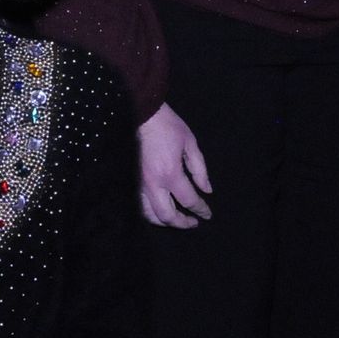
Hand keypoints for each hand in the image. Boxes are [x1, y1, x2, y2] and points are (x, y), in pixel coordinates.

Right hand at [137, 102, 211, 227]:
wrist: (142, 114)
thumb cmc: (168, 126)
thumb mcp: (190, 143)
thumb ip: (199, 169)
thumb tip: (206, 190)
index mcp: (170, 173)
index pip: (188, 200)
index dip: (200, 209)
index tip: (207, 214)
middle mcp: (153, 184)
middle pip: (167, 215)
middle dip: (182, 223)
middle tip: (193, 222)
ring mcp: (139, 184)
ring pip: (149, 215)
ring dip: (164, 221)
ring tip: (176, 219)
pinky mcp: (131, 181)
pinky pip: (139, 205)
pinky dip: (150, 213)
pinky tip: (159, 210)